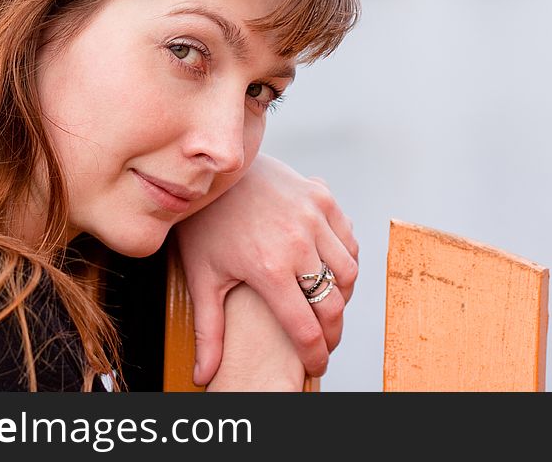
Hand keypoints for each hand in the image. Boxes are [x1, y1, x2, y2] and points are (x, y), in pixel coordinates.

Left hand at [173, 154, 358, 385]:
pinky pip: (349, 240)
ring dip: (341, 295)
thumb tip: (202, 378)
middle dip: (333, 332)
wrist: (215, 173)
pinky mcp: (322, 198)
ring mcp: (314, 217)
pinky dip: (345, 260)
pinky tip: (328, 269)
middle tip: (325, 343)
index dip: (315, 355)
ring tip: (325, 306)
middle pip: (333, 305)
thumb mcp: (203, 278)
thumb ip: (209, 332)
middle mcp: (298, 242)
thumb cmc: (205, 226)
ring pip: (348, 273)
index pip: (305, 328)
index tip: (315, 367)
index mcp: (269, 269)